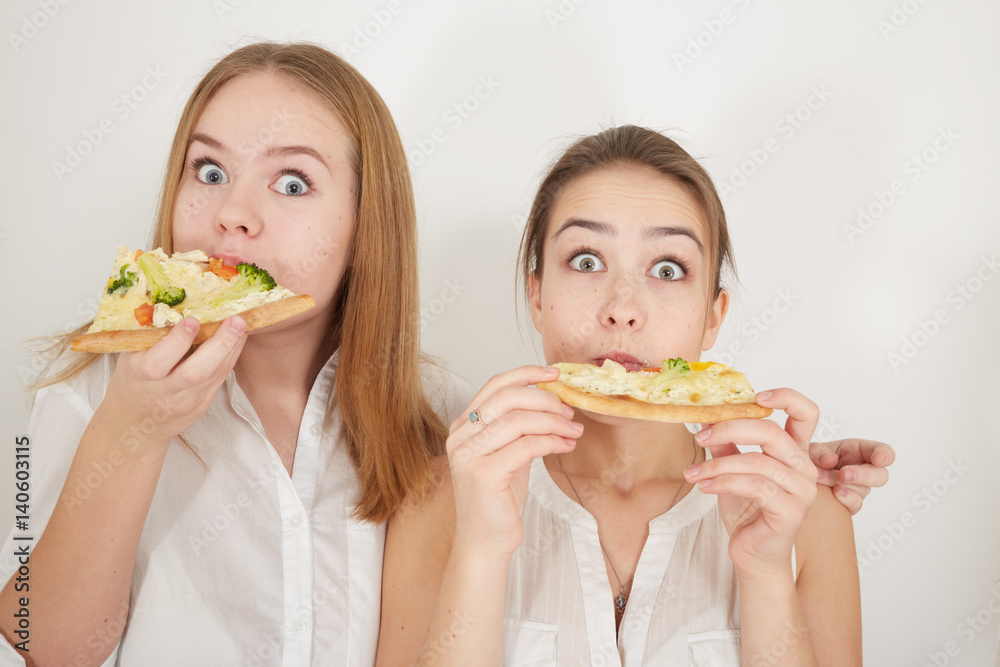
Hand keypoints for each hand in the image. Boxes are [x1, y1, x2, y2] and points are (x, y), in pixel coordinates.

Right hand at [100, 316, 247, 449]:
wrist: (133, 426)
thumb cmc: (131, 384)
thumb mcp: (128, 359)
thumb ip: (148, 337)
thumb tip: (174, 304)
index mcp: (139, 376)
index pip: (157, 362)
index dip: (177, 341)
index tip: (193, 320)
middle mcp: (163, 391)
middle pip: (195, 372)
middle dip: (219, 345)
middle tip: (236, 321)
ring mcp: (185, 401)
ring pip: (213, 376)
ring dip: (231, 349)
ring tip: (242, 326)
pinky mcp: (201, 406)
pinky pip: (219, 380)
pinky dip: (231, 358)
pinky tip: (238, 340)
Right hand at [446, 365, 581, 557]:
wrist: (484, 541)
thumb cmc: (497, 499)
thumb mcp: (507, 454)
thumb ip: (519, 428)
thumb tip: (552, 402)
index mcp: (463, 426)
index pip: (494, 385)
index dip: (526, 374)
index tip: (554, 374)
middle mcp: (460, 437)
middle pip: (506, 398)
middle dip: (544, 400)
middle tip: (569, 411)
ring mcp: (468, 455)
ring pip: (518, 421)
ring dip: (553, 422)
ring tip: (573, 430)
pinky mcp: (483, 474)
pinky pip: (525, 446)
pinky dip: (551, 441)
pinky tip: (566, 445)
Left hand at [684, 388, 818, 574]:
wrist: (753, 554)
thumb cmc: (747, 511)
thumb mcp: (732, 470)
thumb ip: (725, 444)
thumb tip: (706, 417)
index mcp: (794, 452)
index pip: (806, 414)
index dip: (786, 397)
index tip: (756, 394)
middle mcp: (804, 468)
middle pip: (771, 432)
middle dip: (730, 429)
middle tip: (701, 436)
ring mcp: (801, 490)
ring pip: (757, 462)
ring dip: (718, 464)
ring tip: (693, 473)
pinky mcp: (790, 511)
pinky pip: (755, 486)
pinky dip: (724, 482)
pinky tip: (705, 486)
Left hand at [811, 438, 894, 514]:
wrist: (802, 476)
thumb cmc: (812, 459)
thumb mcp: (812, 449)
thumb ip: (819, 452)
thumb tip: (831, 460)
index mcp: (860, 450)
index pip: (883, 452)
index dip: (885, 455)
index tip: (878, 459)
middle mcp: (864, 470)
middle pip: (880, 476)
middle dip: (863, 475)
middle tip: (843, 474)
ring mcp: (859, 488)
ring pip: (863, 491)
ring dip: (841, 484)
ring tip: (821, 478)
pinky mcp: (851, 503)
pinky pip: (855, 505)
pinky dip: (845, 500)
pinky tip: (834, 494)